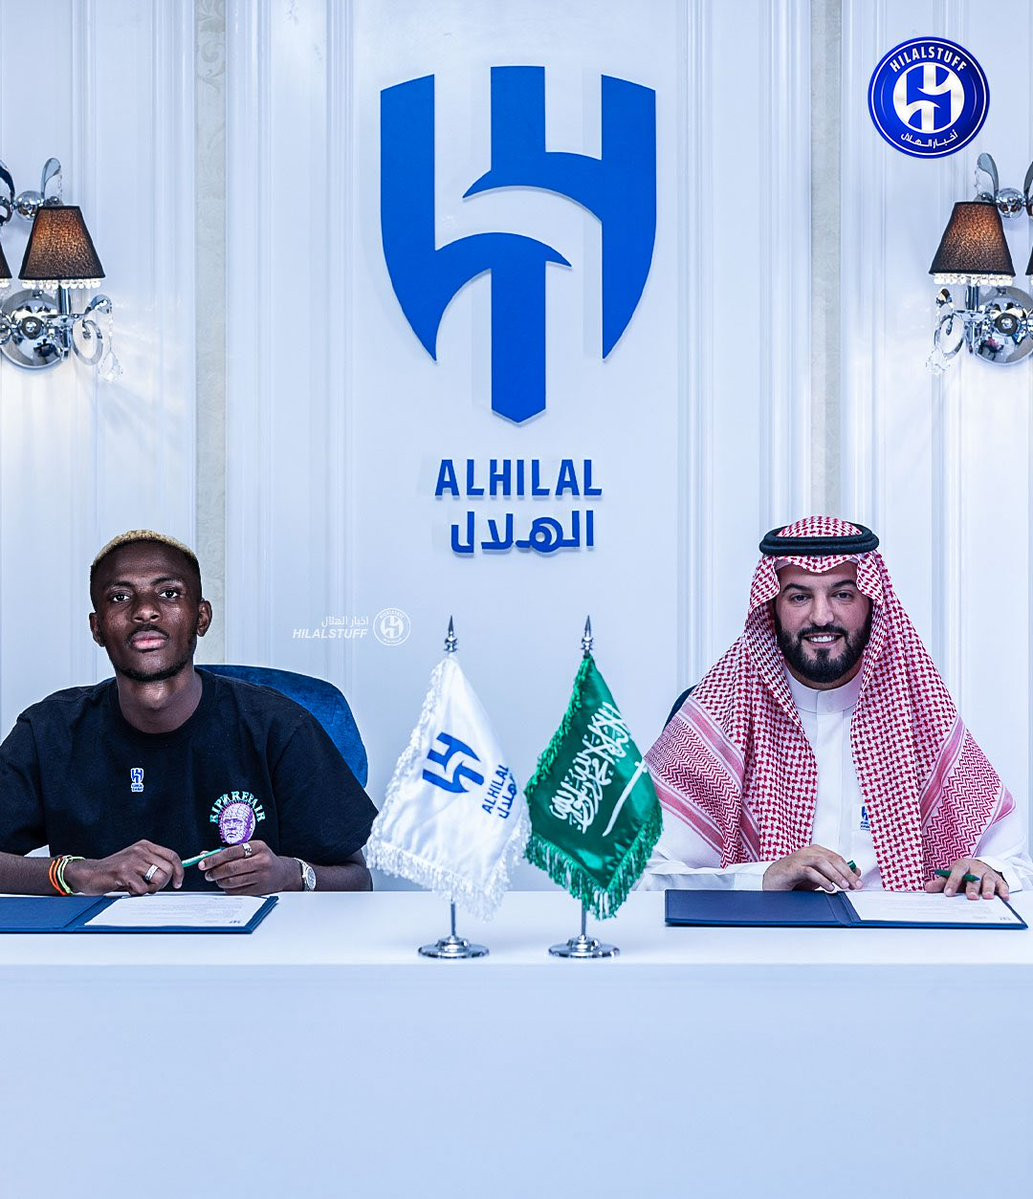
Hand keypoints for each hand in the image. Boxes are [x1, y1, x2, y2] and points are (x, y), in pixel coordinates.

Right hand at [65, 840, 183, 895]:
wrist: (88, 873)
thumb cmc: (113, 872)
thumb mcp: (136, 862)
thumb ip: (152, 865)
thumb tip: (174, 876)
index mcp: (145, 846)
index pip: (172, 856)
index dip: (179, 871)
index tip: (178, 883)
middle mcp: (141, 850)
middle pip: (168, 869)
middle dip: (162, 883)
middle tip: (150, 888)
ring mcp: (132, 860)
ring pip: (158, 878)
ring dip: (150, 889)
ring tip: (137, 887)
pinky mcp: (123, 872)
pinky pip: (142, 888)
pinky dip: (137, 893)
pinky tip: (127, 889)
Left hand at [198, 840, 297, 894]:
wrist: (283, 873)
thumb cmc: (263, 859)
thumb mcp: (250, 849)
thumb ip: (229, 851)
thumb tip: (205, 854)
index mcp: (258, 846)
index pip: (231, 852)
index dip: (214, 859)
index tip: (203, 863)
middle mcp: (262, 861)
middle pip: (231, 868)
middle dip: (215, 872)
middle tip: (208, 874)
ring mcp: (262, 876)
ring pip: (233, 881)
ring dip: (220, 881)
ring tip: (217, 879)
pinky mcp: (260, 889)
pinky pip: (237, 891)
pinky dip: (228, 888)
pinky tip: (227, 884)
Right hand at [763, 846, 860, 892]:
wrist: (772, 882)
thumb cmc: (794, 879)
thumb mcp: (818, 877)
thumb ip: (834, 874)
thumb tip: (855, 873)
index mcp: (815, 852)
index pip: (837, 858)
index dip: (849, 870)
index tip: (858, 882)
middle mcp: (808, 852)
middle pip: (832, 858)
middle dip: (846, 872)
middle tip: (854, 885)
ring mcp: (799, 858)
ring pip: (822, 862)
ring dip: (835, 874)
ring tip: (844, 886)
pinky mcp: (792, 868)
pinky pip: (809, 871)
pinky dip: (822, 879)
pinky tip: (829, 888)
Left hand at [924, 858, 1008, 900]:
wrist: (981, 867)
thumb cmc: (964, 874)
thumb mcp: (952, 876)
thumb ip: (941, 882)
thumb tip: (927, 888)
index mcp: (963, 865)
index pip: (957, 872)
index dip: (952, 882)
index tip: (948, 893)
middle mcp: (976, 868)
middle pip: (974, 877)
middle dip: (972, 887)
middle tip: (971, 897)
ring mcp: (988, 874)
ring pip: (989, 880)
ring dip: (988, 888)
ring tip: (987, 897)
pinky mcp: (999, 880)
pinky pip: (1002, 885)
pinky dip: (1004, 891)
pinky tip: (1004, 898)